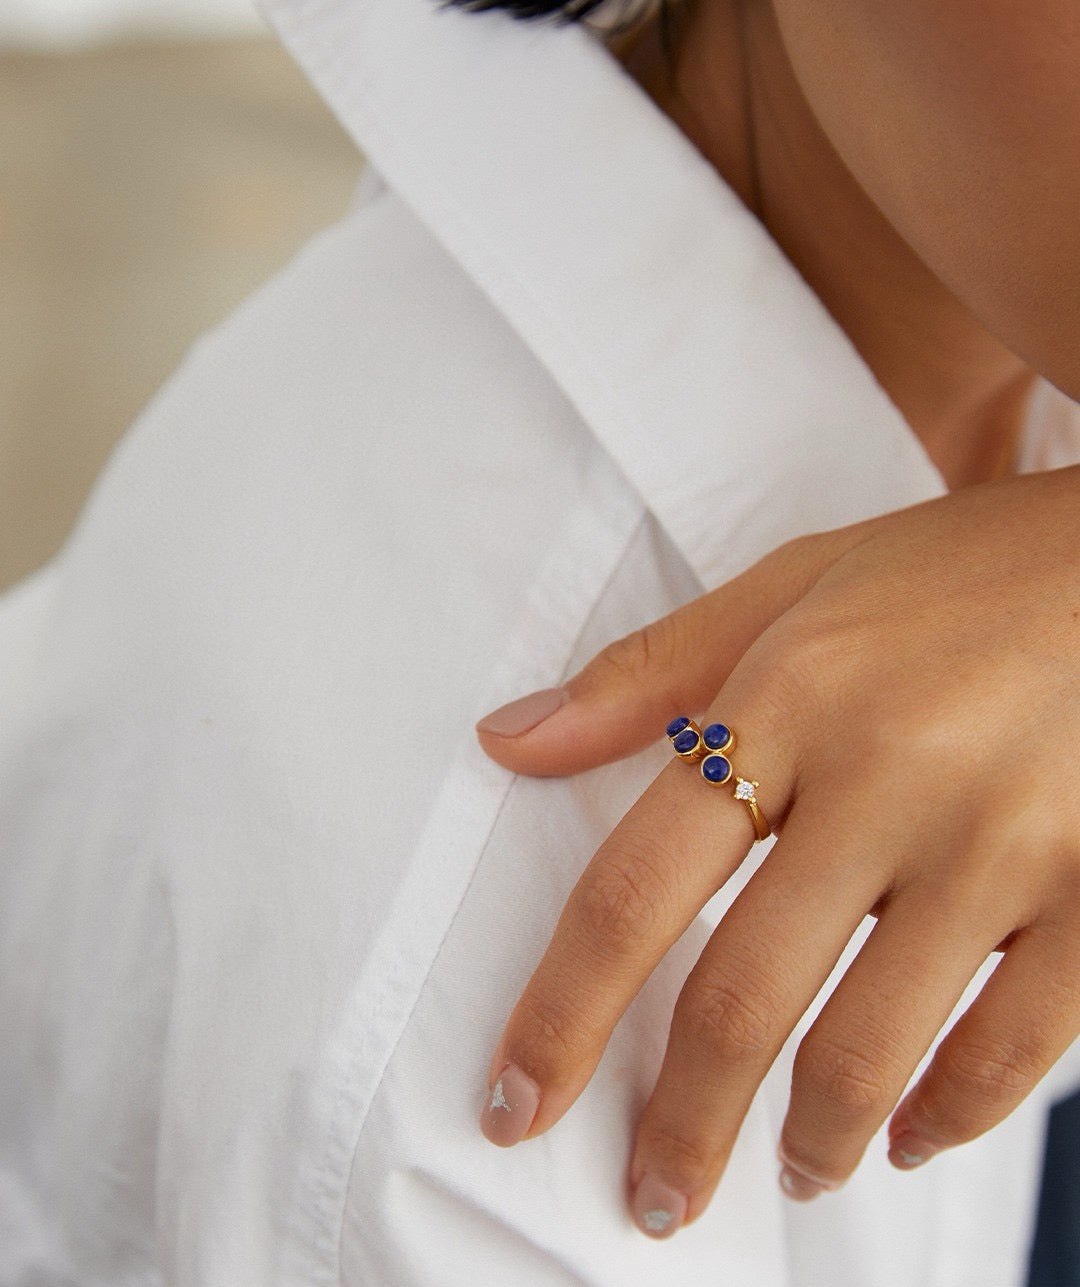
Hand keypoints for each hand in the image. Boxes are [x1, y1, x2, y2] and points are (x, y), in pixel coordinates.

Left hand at [474, 466, 1079, 1237]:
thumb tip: (511, 740)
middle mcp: (886, 777)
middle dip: (680, 1123)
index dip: (561, 1015)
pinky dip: (949, 1115)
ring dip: (809, 1138)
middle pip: (741, 998)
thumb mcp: (793, 588)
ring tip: (786, 1170)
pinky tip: (909, 1135)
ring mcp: (1002, 843)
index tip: (518, 1100)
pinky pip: (1014, 1048)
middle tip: (654, 1194)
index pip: (633, 889)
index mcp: (787, 700)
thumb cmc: (958, 573)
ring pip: (871, 1048)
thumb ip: (646, 676)